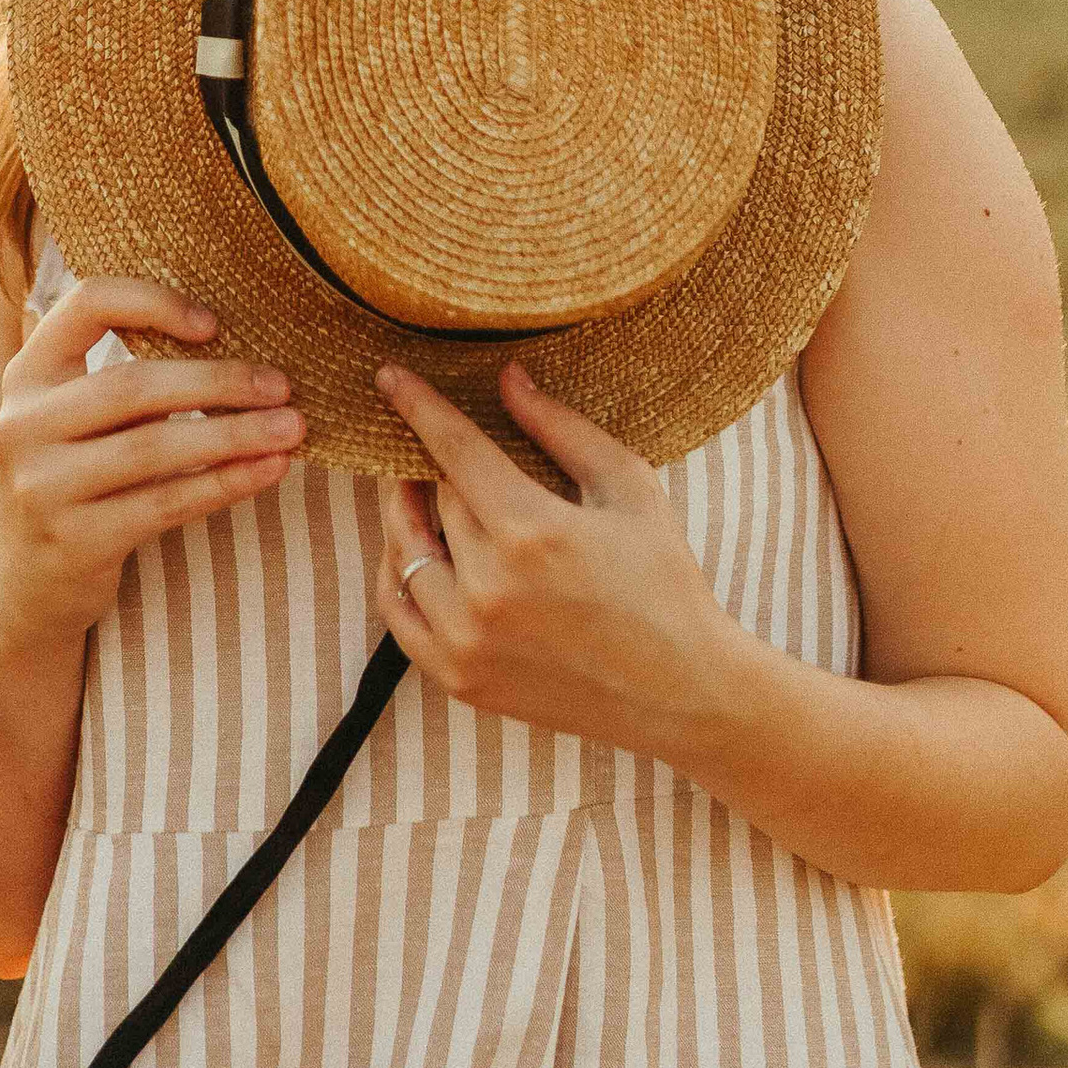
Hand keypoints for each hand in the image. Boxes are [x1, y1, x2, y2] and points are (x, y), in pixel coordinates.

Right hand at [0, 275, 302, 667]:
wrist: (30, 584)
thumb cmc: (77, 481)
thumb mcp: (79, 421)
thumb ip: (130, 385)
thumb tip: (245, 360)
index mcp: (27, 376)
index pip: (87, 306)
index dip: (154, 303)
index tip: (214, 325)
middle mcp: (20, 426)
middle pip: (132, 385)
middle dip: (218, 382)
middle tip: (282, 386)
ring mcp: (40, 487)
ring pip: (153, 447)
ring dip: (234, 435)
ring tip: (291, 429)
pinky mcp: (72, 541)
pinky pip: (164, 503)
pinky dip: (224, 484)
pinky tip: (267, 471)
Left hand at [371, 357, 738, 765]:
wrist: (679, 691)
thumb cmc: (663, 579)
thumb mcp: (628, 487)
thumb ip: (561, 428)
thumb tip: (506, 379)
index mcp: (531, 530)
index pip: (453, 449)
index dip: (419, 406)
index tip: (389, 376)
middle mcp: (487, 586)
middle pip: (432, 497)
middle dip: (431, 464)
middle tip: (435, 445)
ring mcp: (466, 639)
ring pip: (403, 551)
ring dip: (404, 514)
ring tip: (416, 491)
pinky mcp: (459, 678)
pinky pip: (399, 613)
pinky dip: (396, 574)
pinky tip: (411, 550)